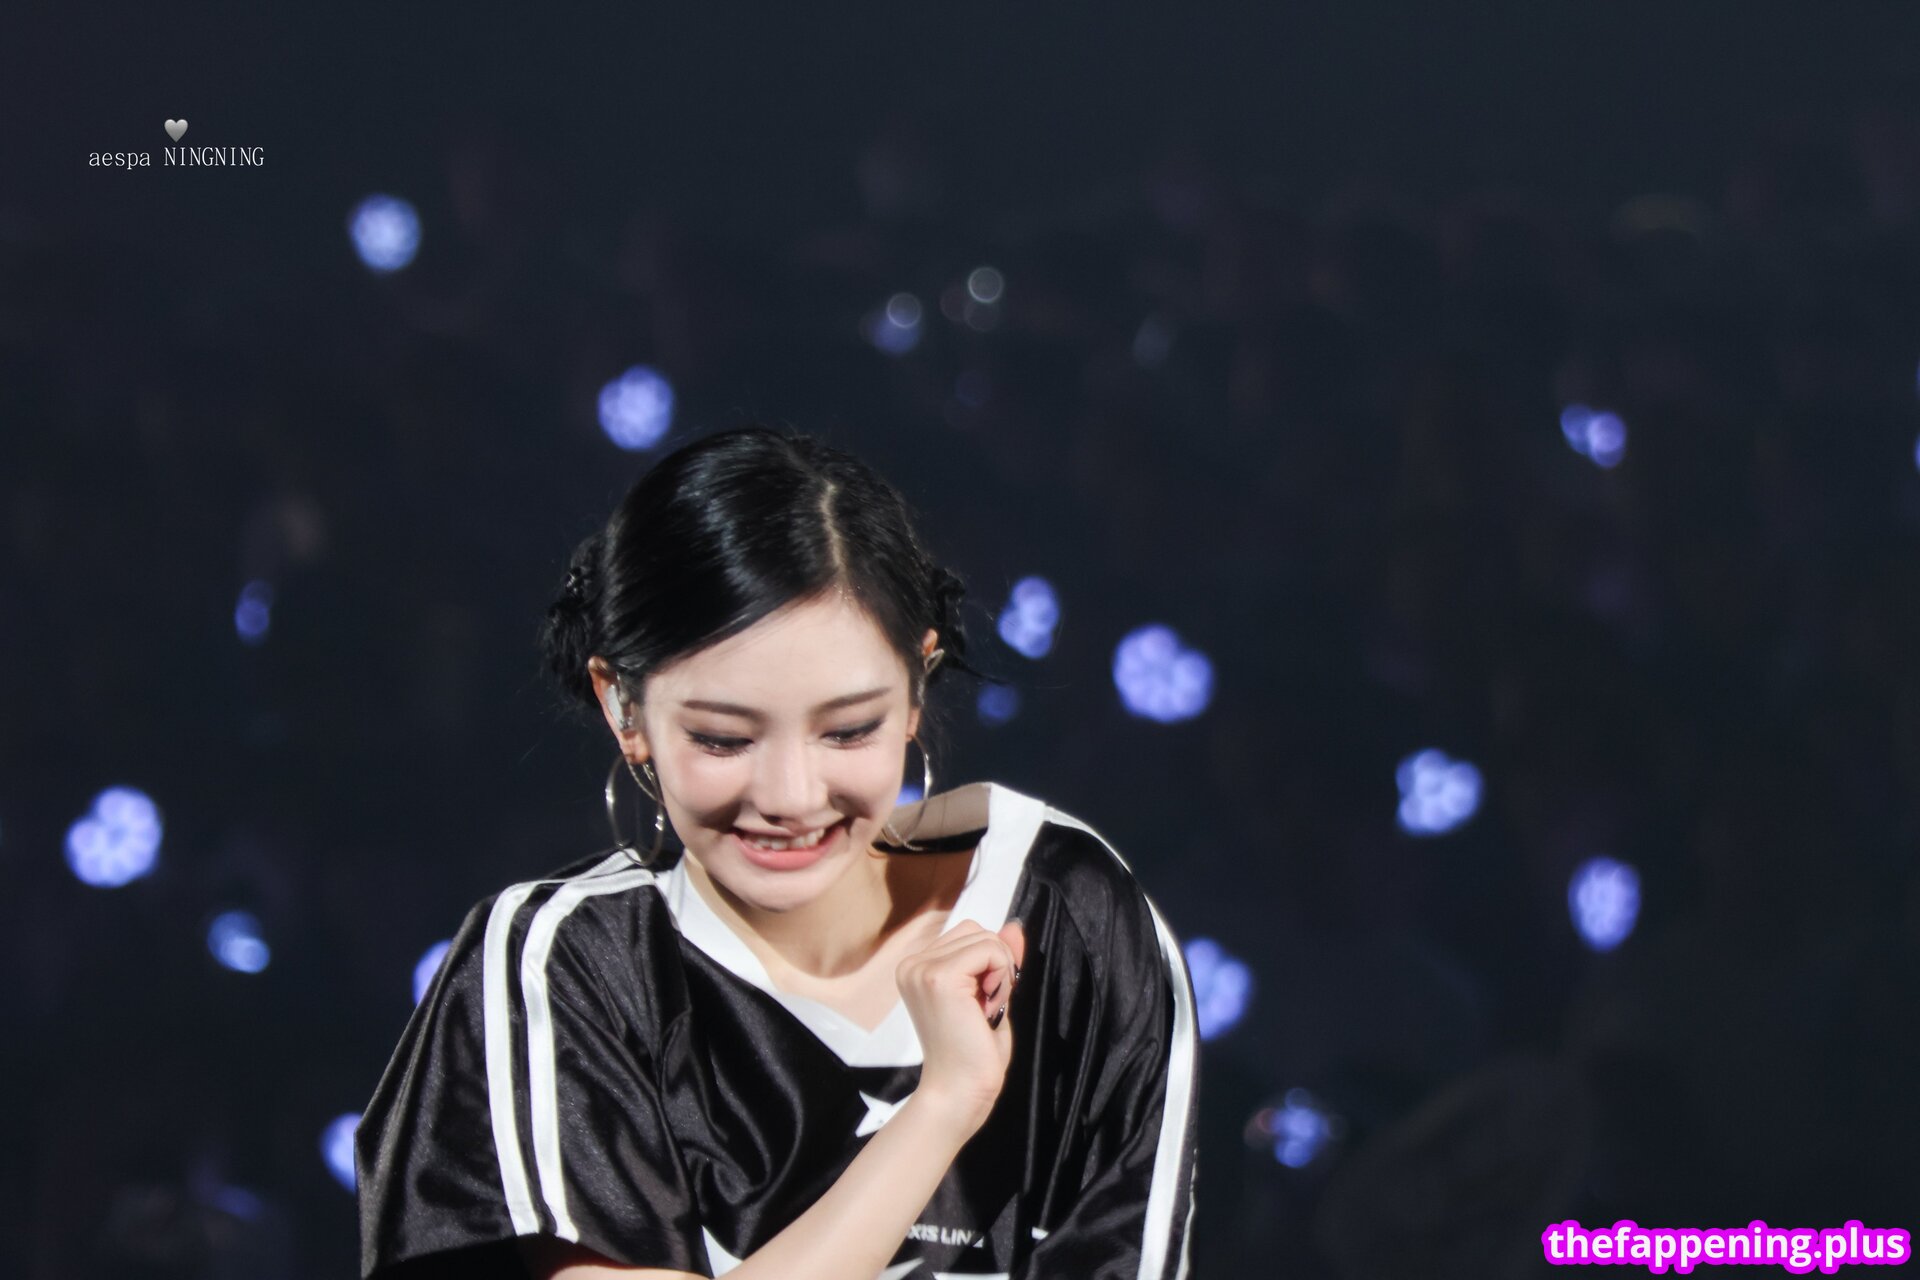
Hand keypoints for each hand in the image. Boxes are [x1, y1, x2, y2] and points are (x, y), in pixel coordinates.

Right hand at [895, 918, 1026, 1133]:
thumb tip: (1014, 926)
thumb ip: (998, 959)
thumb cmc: (973, 1055)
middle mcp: (912, 964)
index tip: (982, 1001)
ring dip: (1000, 973)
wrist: (959, 1093)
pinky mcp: (939, 977)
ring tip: (984, 1010)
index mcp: (917, 967)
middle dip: (996, 966)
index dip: (990, 963)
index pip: (969, 933)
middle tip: (985, 1008)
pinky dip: (1002, 977)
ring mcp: (922, 969)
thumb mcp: (990, 995)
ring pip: (986, 938)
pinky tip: (987, 1006)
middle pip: (977, 930)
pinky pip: (990, 950)